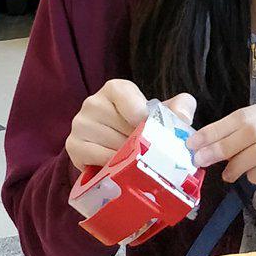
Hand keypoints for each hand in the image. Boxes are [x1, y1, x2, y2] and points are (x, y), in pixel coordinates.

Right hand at [65, 82, 195, 172]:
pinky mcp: (73, 146)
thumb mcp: (163, 114)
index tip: (150, 129)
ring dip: (128, 157)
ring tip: (135, 159)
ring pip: (112, 145)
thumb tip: (182, 116)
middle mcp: (93, 102)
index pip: (126, 96)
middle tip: (148, 150)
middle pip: (122, 126)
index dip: (141, 115)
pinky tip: (120, 167)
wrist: (120, 148)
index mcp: (115, 89)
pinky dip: (114, 167)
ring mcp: (80, 124)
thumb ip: (180, 108)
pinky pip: (99, 159)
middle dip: (140, 142)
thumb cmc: (142, 128)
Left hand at [192, 93, 255, 214]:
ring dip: (237, 164)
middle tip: (202, 160)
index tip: (194, 143)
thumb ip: (251, 133)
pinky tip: (251, 178)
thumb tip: (208, 143)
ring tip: (228, 174)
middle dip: (221, 146)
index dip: (217, 129)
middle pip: (252, 130)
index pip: (245, 114)